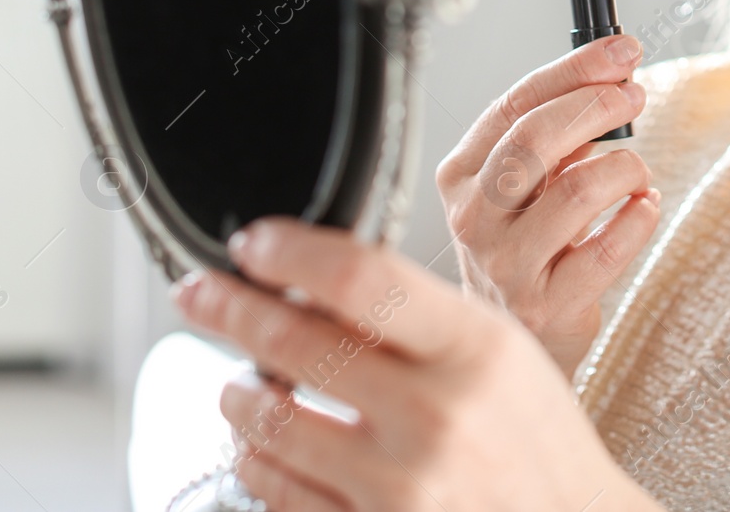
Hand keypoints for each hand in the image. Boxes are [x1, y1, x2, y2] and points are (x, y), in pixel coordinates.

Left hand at [172, 217, 661, 511]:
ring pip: (266, 421)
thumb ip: (420, 315)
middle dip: (227, 308)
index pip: (362, 277)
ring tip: (239, 381)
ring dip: (237, 392)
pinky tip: (265, 443)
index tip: (253, 242)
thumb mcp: (499, 352)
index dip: (290, 252)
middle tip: (198, 292)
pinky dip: (256, 457)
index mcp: (476, 349)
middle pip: (294, 341)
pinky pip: (274, 489)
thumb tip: (314, 277)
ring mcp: (400, 485)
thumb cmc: (531, 434)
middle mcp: (436, 415)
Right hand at [435, 35, 660, 376]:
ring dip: (624, 167)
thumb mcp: (520, 183)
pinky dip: (638, 218)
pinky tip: (644, 208)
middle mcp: (473, 218)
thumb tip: (613, 72)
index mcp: (461, 174)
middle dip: (599, 105)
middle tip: (635, 95)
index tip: (621, 51)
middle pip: (537, 138)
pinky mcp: (547, 305)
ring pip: (577, 190)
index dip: (574, 69)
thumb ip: (554, 133)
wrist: (513, 336)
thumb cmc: (525, 244)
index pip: (515, 103)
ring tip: (636, 173)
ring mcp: (506, 265)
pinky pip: (607, 248)